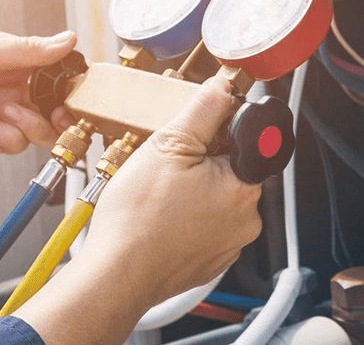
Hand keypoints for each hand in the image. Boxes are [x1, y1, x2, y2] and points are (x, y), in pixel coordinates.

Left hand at [0, 26, 78, 152]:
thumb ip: (27, 50)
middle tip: (57, 115)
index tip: (75, 95)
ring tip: (8, 114)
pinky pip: (13, 144)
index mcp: (14, 59)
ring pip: (37, 128)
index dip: (69, 86)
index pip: (55, 73)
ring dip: (31, 125)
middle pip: (52, 106)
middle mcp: (11, 85)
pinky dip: (9, 139)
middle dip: (59, 114)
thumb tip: (67, 39)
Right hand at [14, 76, 261, 344]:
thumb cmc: (138, 218)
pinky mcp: (211, 259)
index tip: (197, 135)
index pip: (248, 142)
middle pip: (231, 168)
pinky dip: (189, 214)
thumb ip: (202, 110)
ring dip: (195, 187)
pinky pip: (207, 223)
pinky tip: (162, 213)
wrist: (115, 274)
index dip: (219, 131)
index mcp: (243, 187)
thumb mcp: (168, 145)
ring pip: (217, 196)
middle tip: (170, 164)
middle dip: (204, 159)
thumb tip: (222, 88)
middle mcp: (246, 219)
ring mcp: (229, 243)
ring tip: (161, 191)